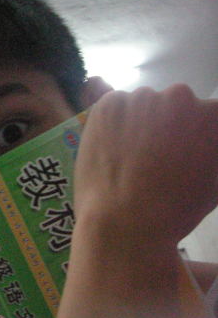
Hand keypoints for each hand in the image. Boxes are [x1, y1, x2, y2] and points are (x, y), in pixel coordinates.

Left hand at [74, 84, 217, 245]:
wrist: (124, 220)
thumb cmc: (176, 209)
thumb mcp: (214, 182)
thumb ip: (212, 148)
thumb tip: (202, 142)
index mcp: (214, 116)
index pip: (209, 115)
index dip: (195, 134)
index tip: (184, 152)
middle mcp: (181, 96)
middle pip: (176, 104)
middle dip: (169, 125)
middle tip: (157, 157)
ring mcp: (142, 97)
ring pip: (144, 105)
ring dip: (141, 122)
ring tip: (131, 157)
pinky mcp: (109, 103)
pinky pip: (115, 107)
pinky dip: (114, 123)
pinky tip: (112, 149)